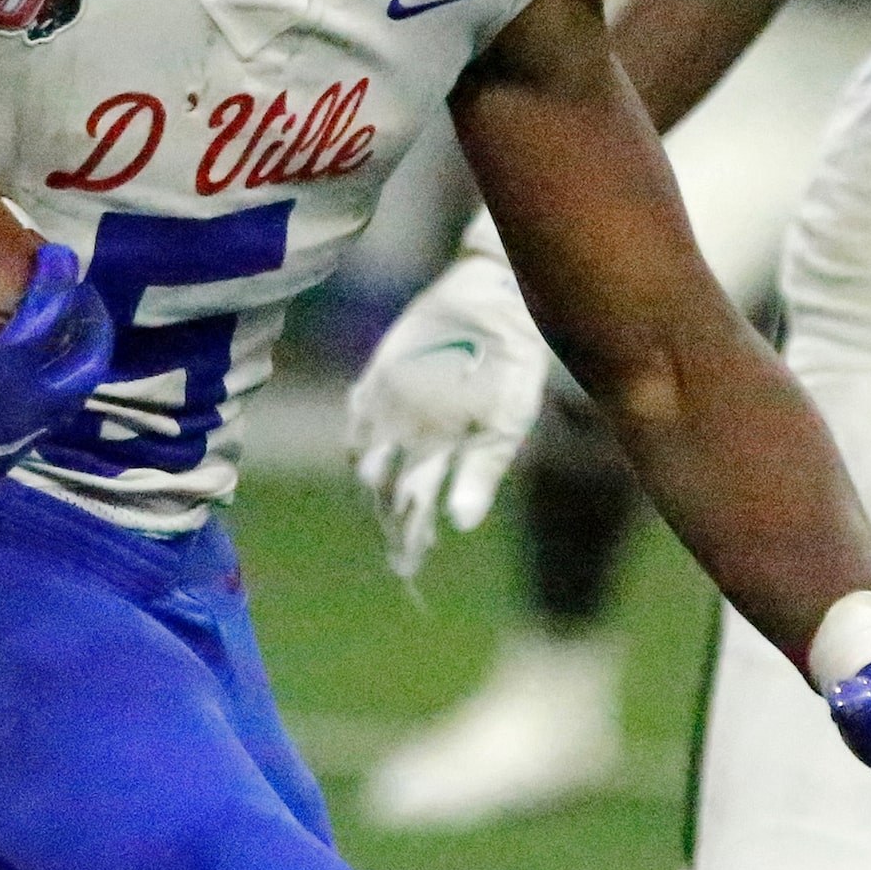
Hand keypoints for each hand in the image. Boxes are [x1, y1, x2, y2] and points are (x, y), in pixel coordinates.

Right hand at [0, 216, 112, 530]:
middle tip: (80, 292)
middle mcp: (23, 409)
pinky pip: (50, 419)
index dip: (57, 278)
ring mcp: (17, 440)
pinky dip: (57, 388)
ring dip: (79, 357)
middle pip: (86, 362)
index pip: (50, 315)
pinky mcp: (3, 462)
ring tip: (67, 329)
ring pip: (74, 395)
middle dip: (92, 322)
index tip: (54, 253)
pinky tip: (34, 372)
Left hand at [349, 235, 548, 580]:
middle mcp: (415, 440)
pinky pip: (357, 412)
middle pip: (390, 493)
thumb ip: (483, 471)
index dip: (412, 538)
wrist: (495, 301)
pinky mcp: (378, 376)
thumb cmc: (514, 365)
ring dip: (369, 478)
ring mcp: (393, 409)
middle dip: (389, 523)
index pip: (420, 509)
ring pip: (369, 459)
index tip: (407, 568)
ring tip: (377, 486)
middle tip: (389, 550)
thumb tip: (460, 524)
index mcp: (448, 455)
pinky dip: (356, 430)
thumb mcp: (508, 421)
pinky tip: (362, 445)